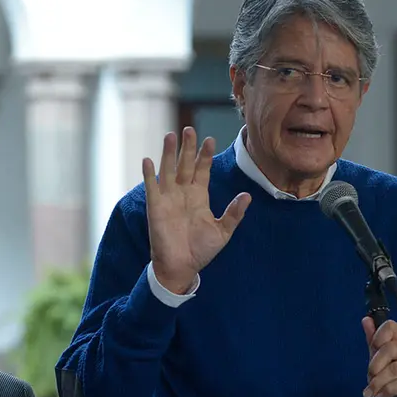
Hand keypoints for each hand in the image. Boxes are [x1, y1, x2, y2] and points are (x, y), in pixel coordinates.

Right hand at [142, 127, 251, 293]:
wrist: (182, 267)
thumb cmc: (201, 250)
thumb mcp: (223, 231)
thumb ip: (234, 213)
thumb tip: (247, 196)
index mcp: (199, 196)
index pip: (202, 170)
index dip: (205, 155)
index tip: (210, 139)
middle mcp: (183, 193)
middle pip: (185, 164)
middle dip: (188, 147)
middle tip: (189, 129)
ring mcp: (169, 198)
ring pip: (168, 170)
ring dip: (168, 153)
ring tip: (170, 136)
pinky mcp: (156, 207)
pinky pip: (152, 187)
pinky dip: (149, 174)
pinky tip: (148, 159)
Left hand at [361, 317, 396, 396]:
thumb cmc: (394, 381)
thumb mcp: (380, 362)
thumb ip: (374, 342)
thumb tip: (366, 319)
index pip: (392, 327)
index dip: (378, 335)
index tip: (372, 348)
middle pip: (392, 348)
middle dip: (375, 364)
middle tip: (369, 378)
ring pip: (396, 368)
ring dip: (379, 382)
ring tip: (371, 392)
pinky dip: (388, 390)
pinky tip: (381, 396)